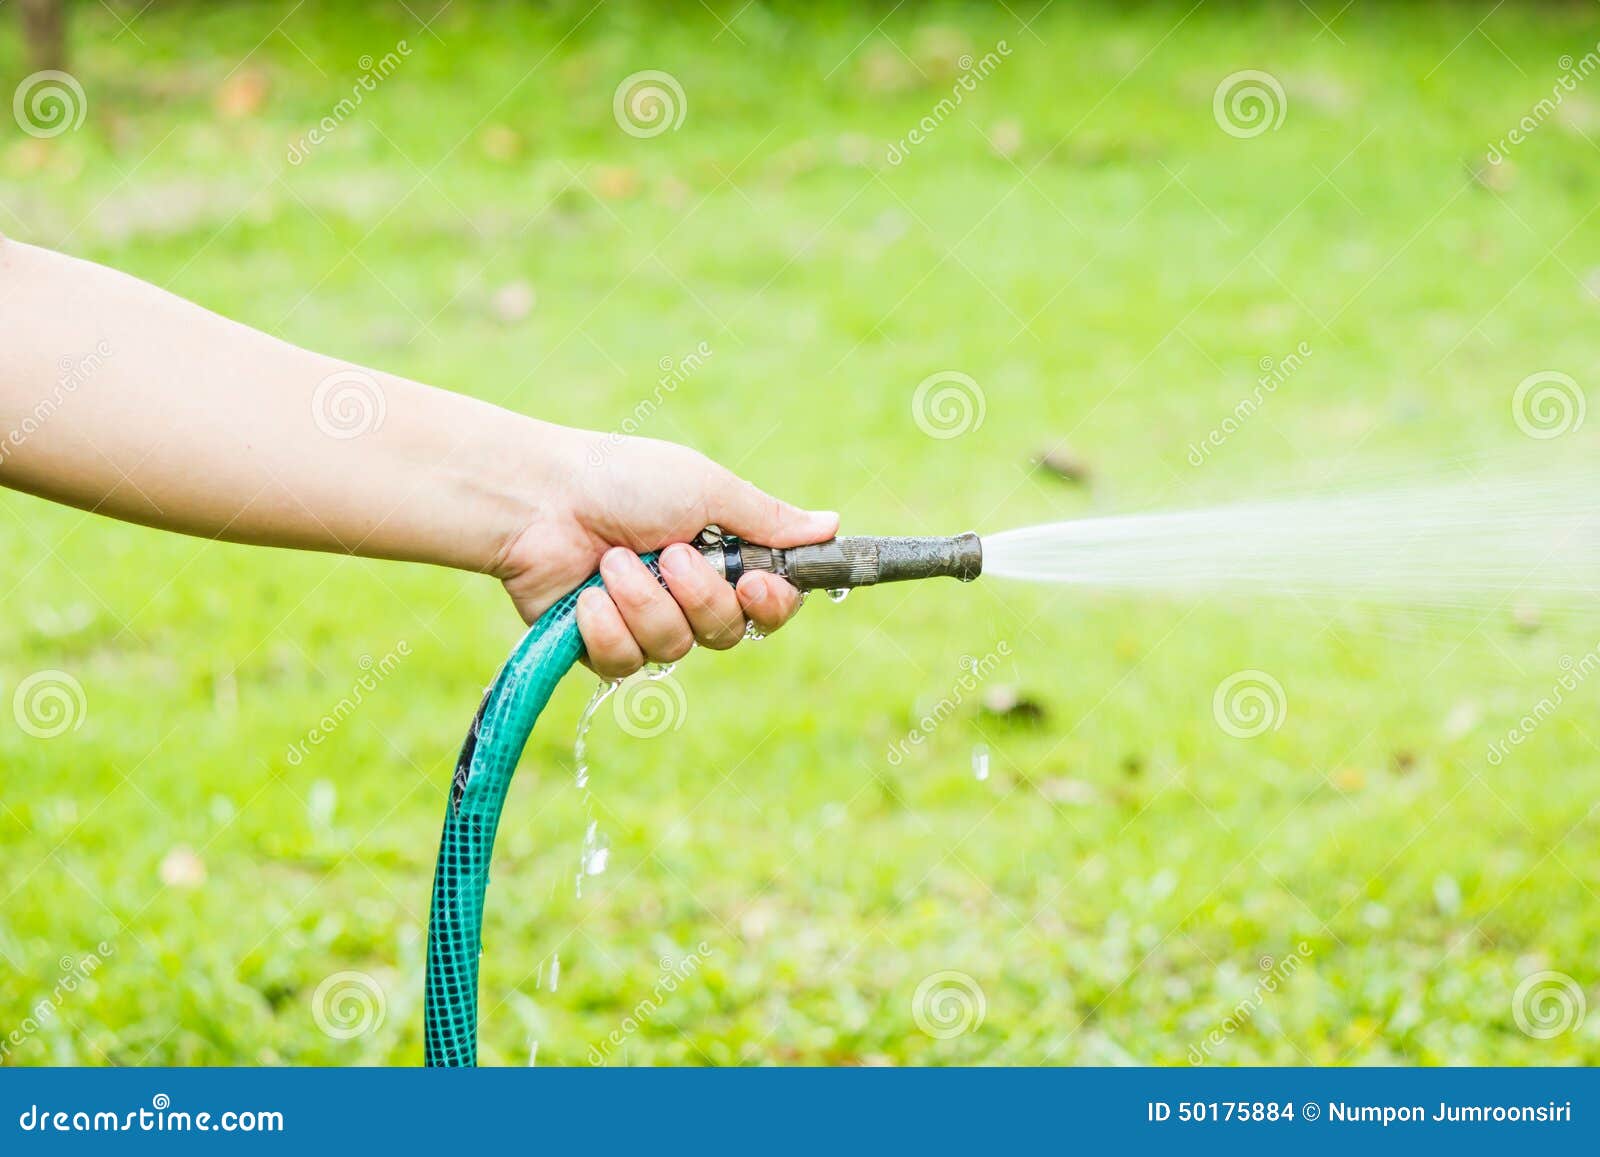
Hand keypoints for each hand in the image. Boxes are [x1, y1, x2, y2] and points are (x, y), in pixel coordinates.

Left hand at [492, 433, 837, 677]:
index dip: (771, 603)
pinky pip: (627, 664)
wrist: (539, 500)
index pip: (770, 603)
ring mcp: (642, 623)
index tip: (755, 582)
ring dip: (645, 602)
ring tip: (613, 560)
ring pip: (676, 648)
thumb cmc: (621, 479)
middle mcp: (686, 595)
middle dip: (700, 597)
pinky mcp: (600, 647)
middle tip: (671, 556)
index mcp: (719, 555)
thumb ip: (767, 519)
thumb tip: (831, 525)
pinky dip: (609, 627)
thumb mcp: (705, 488)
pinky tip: (587, 596)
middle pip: (729, 632)